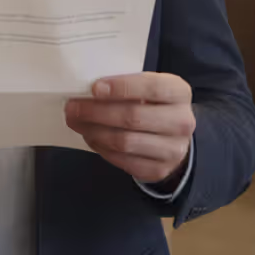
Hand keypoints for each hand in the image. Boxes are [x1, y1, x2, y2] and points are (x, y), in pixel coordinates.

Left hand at [65, 72, 195, 183]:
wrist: (175, 138)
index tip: (94, 88)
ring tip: (76, 122)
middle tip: (72, 107)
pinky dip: (101, 148)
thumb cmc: (154, 105)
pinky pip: (123, 160)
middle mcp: (182, 121)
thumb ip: (127, 85)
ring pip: (125, 141)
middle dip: (97, 112)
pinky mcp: (158, 169)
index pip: (152, 87)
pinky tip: (90, 136)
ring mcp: (173, 149)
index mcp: (179, 92)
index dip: (122, 87)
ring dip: (94, 131)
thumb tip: (88, 89)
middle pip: (133, 117)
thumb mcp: (149, 88)